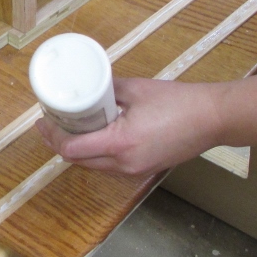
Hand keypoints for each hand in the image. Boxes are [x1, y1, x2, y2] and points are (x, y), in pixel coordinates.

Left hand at [34, 77, 222, 175]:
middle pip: (77, 162)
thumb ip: (107, 89)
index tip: (43, 121)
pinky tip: (93, 138)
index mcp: (119, 143)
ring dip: (77, 151)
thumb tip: (86, 86)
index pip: (71, 149)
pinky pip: (109, 167)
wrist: (213, 119)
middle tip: (50, 124)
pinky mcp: (143, 170)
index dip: (52, 137)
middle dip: (59, 144)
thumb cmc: (178, 101)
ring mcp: (134, 171)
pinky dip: (96, 155)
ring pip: (93, 166)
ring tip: (69, 129)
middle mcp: (124, 164)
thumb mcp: (135, 89)